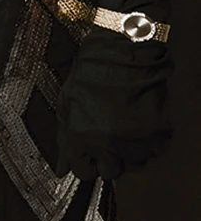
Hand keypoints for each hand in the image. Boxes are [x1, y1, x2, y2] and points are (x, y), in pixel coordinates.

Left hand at [55, 26, 171, 180]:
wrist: (124, 48)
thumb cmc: (92, 72)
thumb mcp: (68, 102)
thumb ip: (64, 138)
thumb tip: (61, 169)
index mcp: (80, 136)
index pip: (83, 172)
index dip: (87, 160)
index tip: (90, 151)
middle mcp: (107, 143)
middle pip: (111, 172)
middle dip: (108, 157)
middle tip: (108, 135)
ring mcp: (136, 140)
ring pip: (134, 164)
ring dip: (129, 150)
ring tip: (124, 124)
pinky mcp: (159, 133)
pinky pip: (154, 150)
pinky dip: (149, 140)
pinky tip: (140, 119)